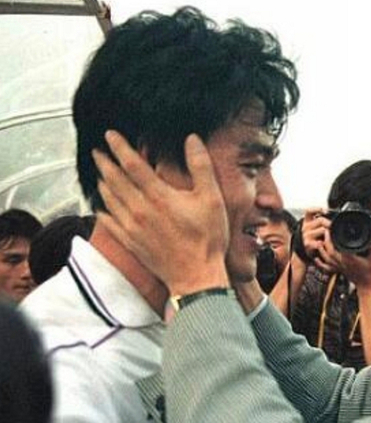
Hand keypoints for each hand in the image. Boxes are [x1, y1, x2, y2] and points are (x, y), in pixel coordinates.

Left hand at [93, 130, 229, 293]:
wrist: (196, 277)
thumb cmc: (207, 239)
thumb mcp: (212, 199)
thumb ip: (201, 166)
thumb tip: (192, 139)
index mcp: (158, 196)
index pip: (132, 164)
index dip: (120, 147)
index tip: (110, 134)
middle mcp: (140, 209)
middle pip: (114, 180)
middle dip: (104, 163)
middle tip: (97, 151)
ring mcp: (132, 228)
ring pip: (109, 200)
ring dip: (103, 183)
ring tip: (100, 174)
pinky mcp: (131, 243)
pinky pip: (109, 223)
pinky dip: (103, 211)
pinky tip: (102, 207)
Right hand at [299, 208, 330, 262]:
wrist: (306, 251)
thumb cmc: (314, 238)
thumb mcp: (315, 227)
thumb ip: (321, 220)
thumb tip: (332, 215)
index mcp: (307, 221)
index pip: (309, 211)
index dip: (317, 209)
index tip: (325, 211)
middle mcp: (305, 227)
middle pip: (321, 220)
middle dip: (329, 223)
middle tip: (333, 227)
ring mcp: (306, 235)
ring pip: (323, 230)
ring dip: (328, 234)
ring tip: (328, 237)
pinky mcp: (308, 243)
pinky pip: (320, 241)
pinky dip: (324, 243)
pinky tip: (324, 244)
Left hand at [316, 232, 370, 288]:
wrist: (366, 285)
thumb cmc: (370, 273)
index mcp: (349, 260)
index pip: (337, 249)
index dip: (331, 240)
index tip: (330, 231)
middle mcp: (342, 263)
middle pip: (329, 252)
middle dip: (326, 241)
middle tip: (326, 231)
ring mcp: (339, 267)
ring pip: (326, 259)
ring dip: (321, 250)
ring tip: (320, 241)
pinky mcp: (338, 270)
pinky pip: (326, 267)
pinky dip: (320, 264)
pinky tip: (316, 259)